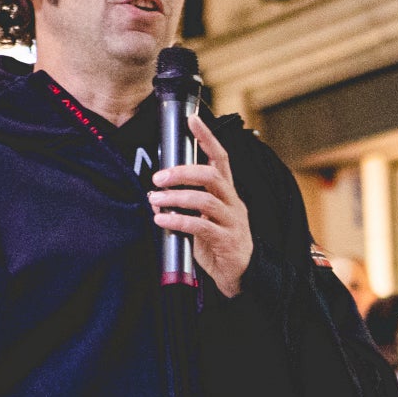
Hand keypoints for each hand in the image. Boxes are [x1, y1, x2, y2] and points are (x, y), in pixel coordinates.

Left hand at [150, 112, 254, 297]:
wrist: (242, 276)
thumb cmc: (219, 244)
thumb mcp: (204, 218)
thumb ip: (186, 204)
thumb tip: (157, 195)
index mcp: (227, 193)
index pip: (220, 158)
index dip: (207, 138)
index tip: (192, 120)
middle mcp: (233, 203)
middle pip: (211, 175)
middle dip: (182, 172)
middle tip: (158, 178)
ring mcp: (233, 221)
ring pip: (205, 199)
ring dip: (175, 198)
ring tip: (155, 200)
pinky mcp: (227, 240)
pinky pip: (201, 226)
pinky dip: (178, 220)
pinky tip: (162, 220)